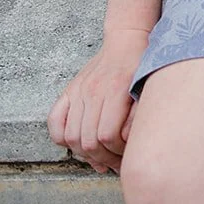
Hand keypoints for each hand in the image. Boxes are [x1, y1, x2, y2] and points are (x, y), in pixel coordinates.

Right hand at [46, 26, 150, 172]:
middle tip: (115, 164)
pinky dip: (61, 137)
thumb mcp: (149, 86)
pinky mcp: (69, 91)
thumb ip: (138, 114)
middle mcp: (93, 91)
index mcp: (115, 90)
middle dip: (103, 159)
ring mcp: (78, 91)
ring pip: (70, 136)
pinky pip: (54, 121)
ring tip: (99, 159)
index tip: (127, 155)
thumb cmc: (142, 64)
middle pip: (88, 140)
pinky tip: (76, 145)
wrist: (126, 39)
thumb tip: (128, 141)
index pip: (108, 135)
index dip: (117, 152)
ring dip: (84, 154)